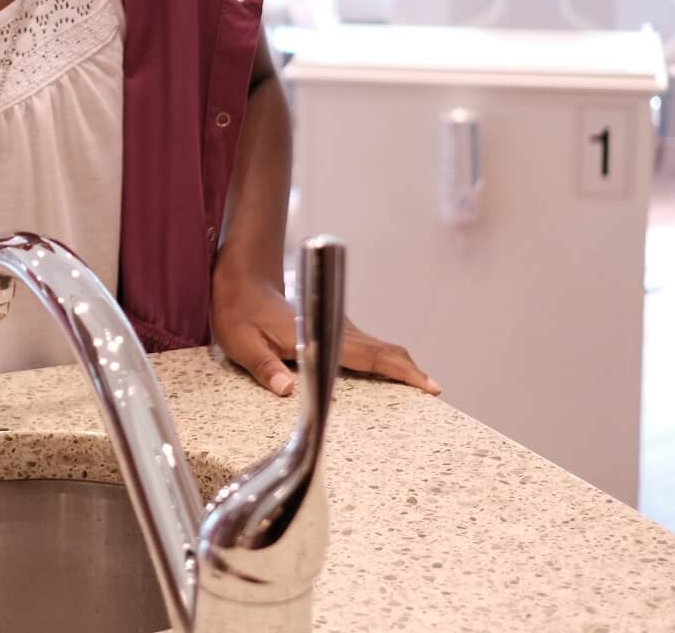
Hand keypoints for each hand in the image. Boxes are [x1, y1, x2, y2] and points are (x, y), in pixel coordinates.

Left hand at [211, 266, 440, 396]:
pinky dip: (385, 362)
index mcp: (320, 334)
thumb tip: (287, 390)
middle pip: (384, 351)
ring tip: (421, 390)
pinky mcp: (334, 329)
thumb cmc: (240, 311)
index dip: (400, 370)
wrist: (242, 280)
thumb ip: (265, 367)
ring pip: (379, 349)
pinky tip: (390, 376)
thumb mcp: (243, 343)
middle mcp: (336, 329)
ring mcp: (338, 327)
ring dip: (400, 367)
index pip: (369, 355)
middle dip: (411, 372)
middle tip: (434, 394)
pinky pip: (368, 348)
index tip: (428, 385)